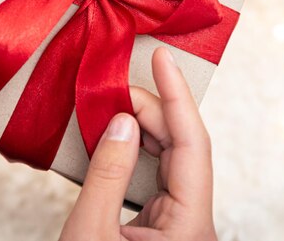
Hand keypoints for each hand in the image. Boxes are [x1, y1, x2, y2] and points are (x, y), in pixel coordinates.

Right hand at [59, 47, 216, 240]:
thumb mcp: (90, 232)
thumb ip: (107, 175)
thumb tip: (122, 123)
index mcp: (188, 226)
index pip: (192, 145)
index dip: (177, 96)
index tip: (163, 59)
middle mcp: (193, 221)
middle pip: (182, 148)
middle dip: (150, 111)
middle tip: (114, 89)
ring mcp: (180, 223)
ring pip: (170, 159)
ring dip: (143, 129)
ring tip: (114, 106)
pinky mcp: (163, 225)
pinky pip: (157, 174)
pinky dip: (137, 150)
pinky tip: (120, 136)